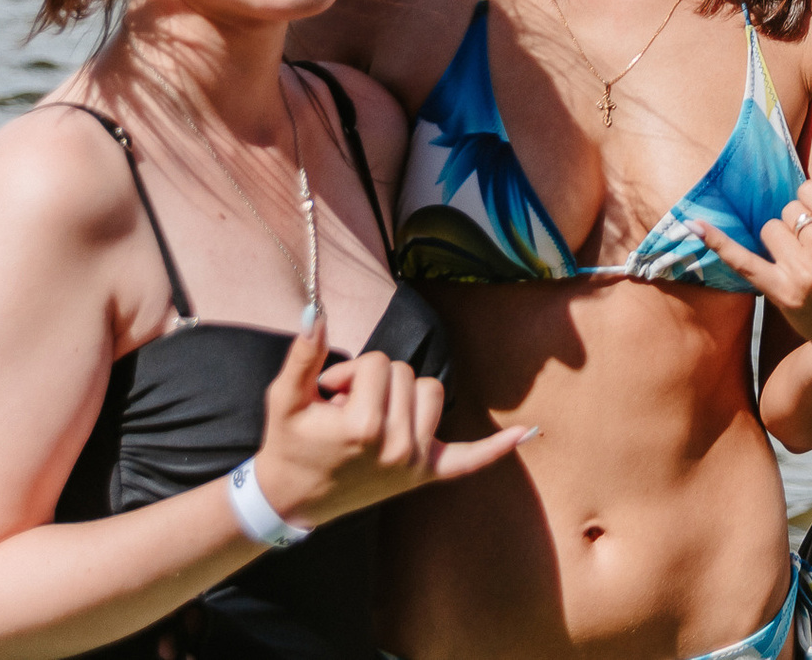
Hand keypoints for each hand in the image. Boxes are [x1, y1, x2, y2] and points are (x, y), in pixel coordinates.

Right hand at [252, 313, 530, 530]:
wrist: (290, 499)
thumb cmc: (289, 444)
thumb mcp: (285, 399)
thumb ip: (304, 355)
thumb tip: (317, 311)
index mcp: (363, 426)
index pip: (377, 363)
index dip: (349, 371)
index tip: (328, 393)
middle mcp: (397, 446)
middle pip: (406, 374)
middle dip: (373, 382)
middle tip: (343, 410)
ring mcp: (415, 463)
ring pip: (432, 393)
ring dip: (404, 397)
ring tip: (369, 420)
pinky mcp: (426, 475)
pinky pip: (470, 460)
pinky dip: (496, 448)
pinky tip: (526, 432)